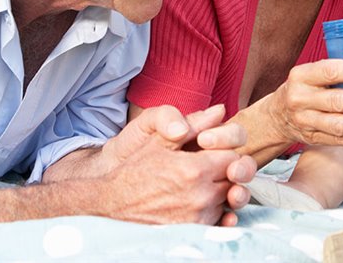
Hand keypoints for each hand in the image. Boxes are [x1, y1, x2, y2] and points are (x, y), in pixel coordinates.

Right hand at [100, 104, 255, 225]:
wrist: (109, 206)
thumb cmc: (133, 172)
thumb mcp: (158, 142)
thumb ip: (193, 125)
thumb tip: (219, 111)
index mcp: (194, 170)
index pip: (232, 157)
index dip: (225, 152)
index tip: (212, 152)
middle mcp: (200, 196)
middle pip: (233, 180)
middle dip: (225, 171)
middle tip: (207, 168)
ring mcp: (197, 217)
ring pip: (227, 200)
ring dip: (219, 191)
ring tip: (197, 184)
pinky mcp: (192, 232)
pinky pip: (217, 219)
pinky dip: (213, 210)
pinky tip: (197, 202)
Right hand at [267, 59, 342, 146]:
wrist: (277, 115)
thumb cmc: (307, 88)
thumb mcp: (315, 74)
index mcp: (301, 75)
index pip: (332, 71)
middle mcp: (300, 99)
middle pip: (338, 101)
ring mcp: (304, 122)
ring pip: (340, 125)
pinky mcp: (312, 139)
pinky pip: (341, 140)